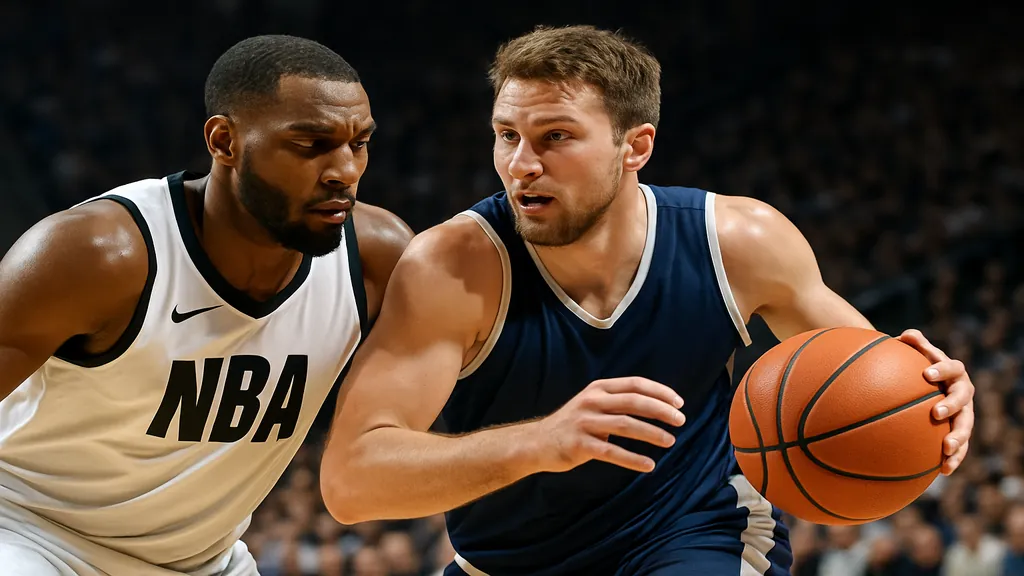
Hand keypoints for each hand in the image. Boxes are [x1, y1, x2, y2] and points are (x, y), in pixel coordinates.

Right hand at [531, 377, 685, 473]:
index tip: (679, 403)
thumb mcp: (593, 403)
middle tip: (681, 420)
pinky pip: (611, 452)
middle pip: (633, 402)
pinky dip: (633, 459)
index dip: (659, 392)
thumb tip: (657, 405)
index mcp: (598, 388)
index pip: (635, 384)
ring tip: (670, 441)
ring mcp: (584, 423)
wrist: (538, 442)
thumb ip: (618, 401)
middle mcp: (592, 402)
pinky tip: (649, 465)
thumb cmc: (574, 424)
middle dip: (661, 410)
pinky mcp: (580, 445)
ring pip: (626, 425)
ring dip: (652, 433)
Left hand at [899, 329, 974, 474]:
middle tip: (936, 413)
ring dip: (958, 438)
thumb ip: (914, 344)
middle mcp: (962, 392)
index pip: (952, 368)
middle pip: (962, 399)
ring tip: (946, 449)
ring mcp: (963, 413)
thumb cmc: (918, 367)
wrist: (928, 384)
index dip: (941, 370)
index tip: (926, 374)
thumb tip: (905, 336)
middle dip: (951, 406)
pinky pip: (959, 447)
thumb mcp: (917, 354)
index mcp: (953, 372)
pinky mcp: (958, 431)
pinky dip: (954, 458)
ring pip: (965, 426)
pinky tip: (944, 471)